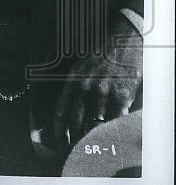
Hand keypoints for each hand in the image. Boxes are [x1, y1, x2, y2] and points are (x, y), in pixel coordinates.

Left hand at [53, 16, 142, 149]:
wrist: (124, 36)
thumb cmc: (102, 50)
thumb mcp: (80, 64)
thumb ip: (74, 85)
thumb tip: (67, 105)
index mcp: (72, 79)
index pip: (62, 111)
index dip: (60, 130)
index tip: (61, 142)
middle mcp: (86, 87)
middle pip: (78, 121)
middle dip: (77, 138)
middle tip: (77, 149)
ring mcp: (105, 91)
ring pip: (98, 123)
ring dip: (96, 135)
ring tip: (96, 145)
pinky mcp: (123, 94)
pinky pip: (117, 119)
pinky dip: (115, 129)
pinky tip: (113, 135)